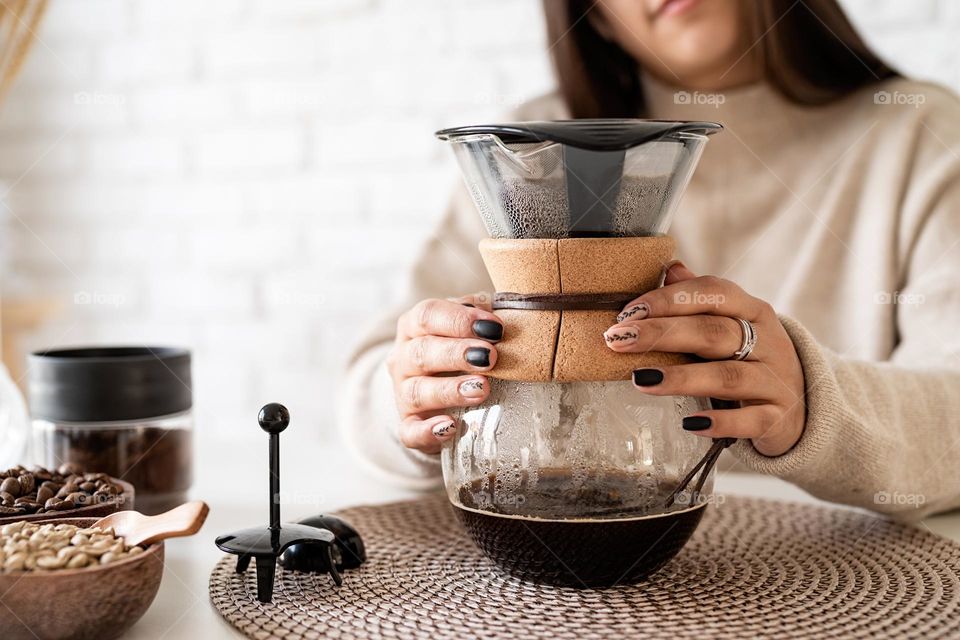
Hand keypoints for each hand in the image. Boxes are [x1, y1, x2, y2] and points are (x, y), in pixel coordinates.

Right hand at [387, 295, 501, 453]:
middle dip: (456, 353)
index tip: (494, 328)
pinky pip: (410, 431)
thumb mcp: (468, 327)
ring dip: (449, 390)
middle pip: (422, 352)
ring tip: (481, 389)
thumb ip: (482, 315)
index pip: (427, 315)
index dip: (459, 320)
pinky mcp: (408, 424)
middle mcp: (403, 358)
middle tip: (490, 357)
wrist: (437, 393)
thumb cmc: (459, 349)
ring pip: (417, 392)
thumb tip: (506, 312)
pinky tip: (451, 427)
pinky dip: (428, 431)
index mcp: (415, 326)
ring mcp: (402, 393)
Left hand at [603, 262, 804, 455]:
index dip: (668, 299)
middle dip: (662, 333)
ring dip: (682, 377)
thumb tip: (670, 268)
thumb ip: (701, 299)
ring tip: (641, 379)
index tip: (627, 313)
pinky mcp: (778, 418)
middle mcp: (768, 341)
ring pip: (728, 376)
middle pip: (713, 332)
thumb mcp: (734, 324)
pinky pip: (750, 421)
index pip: (713, 293)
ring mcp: (775, 381)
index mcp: (753, 311)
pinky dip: (721, 422)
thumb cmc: (752, 358)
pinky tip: (689, 423)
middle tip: (618, 340)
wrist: (804, 406)